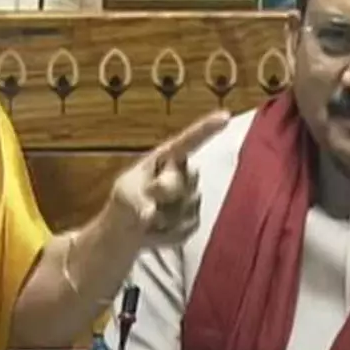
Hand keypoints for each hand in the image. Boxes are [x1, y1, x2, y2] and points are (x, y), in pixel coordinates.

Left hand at [108, 111, 230, 246]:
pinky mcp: (194, 218)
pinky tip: (156, 230)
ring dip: (162, 216)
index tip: (225, 116)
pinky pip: (185, 228)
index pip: (189, 141)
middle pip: (184, 181)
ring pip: (186, 207)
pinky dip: (166, 233)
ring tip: (148, 217)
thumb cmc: (126, 201)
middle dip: (164, 193)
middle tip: (145, 199)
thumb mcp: (124, 194)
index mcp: (166, 158)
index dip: (206, 129)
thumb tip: (148, 213)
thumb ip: (135, 200)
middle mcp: (183, 173)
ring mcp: (191, 196)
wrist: (129, 229)